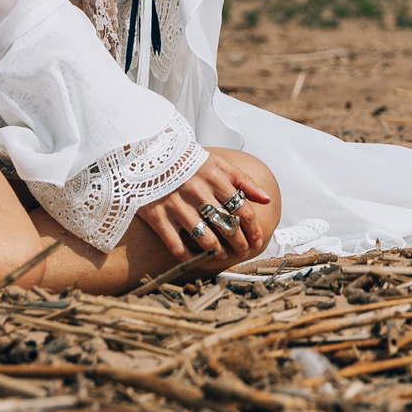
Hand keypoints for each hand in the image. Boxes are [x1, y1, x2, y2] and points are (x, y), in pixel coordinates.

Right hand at [137, 149, 274, 265]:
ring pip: (205, 240)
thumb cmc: (186, 160)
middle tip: (243, 251)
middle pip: (227, 227)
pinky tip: (197, 258)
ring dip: (218, 252)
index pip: (242, 210)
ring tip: (223, 254)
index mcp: (214, 178)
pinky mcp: (157, 217)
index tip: (256, 242)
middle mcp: (197, 193)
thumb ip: (242, 180)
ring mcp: (176, 206)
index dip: (253, 230)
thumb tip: (265, 199)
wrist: (145, 153)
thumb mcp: (216, 162)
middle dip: (240, 244)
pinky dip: (189, 257)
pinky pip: (177, 246)